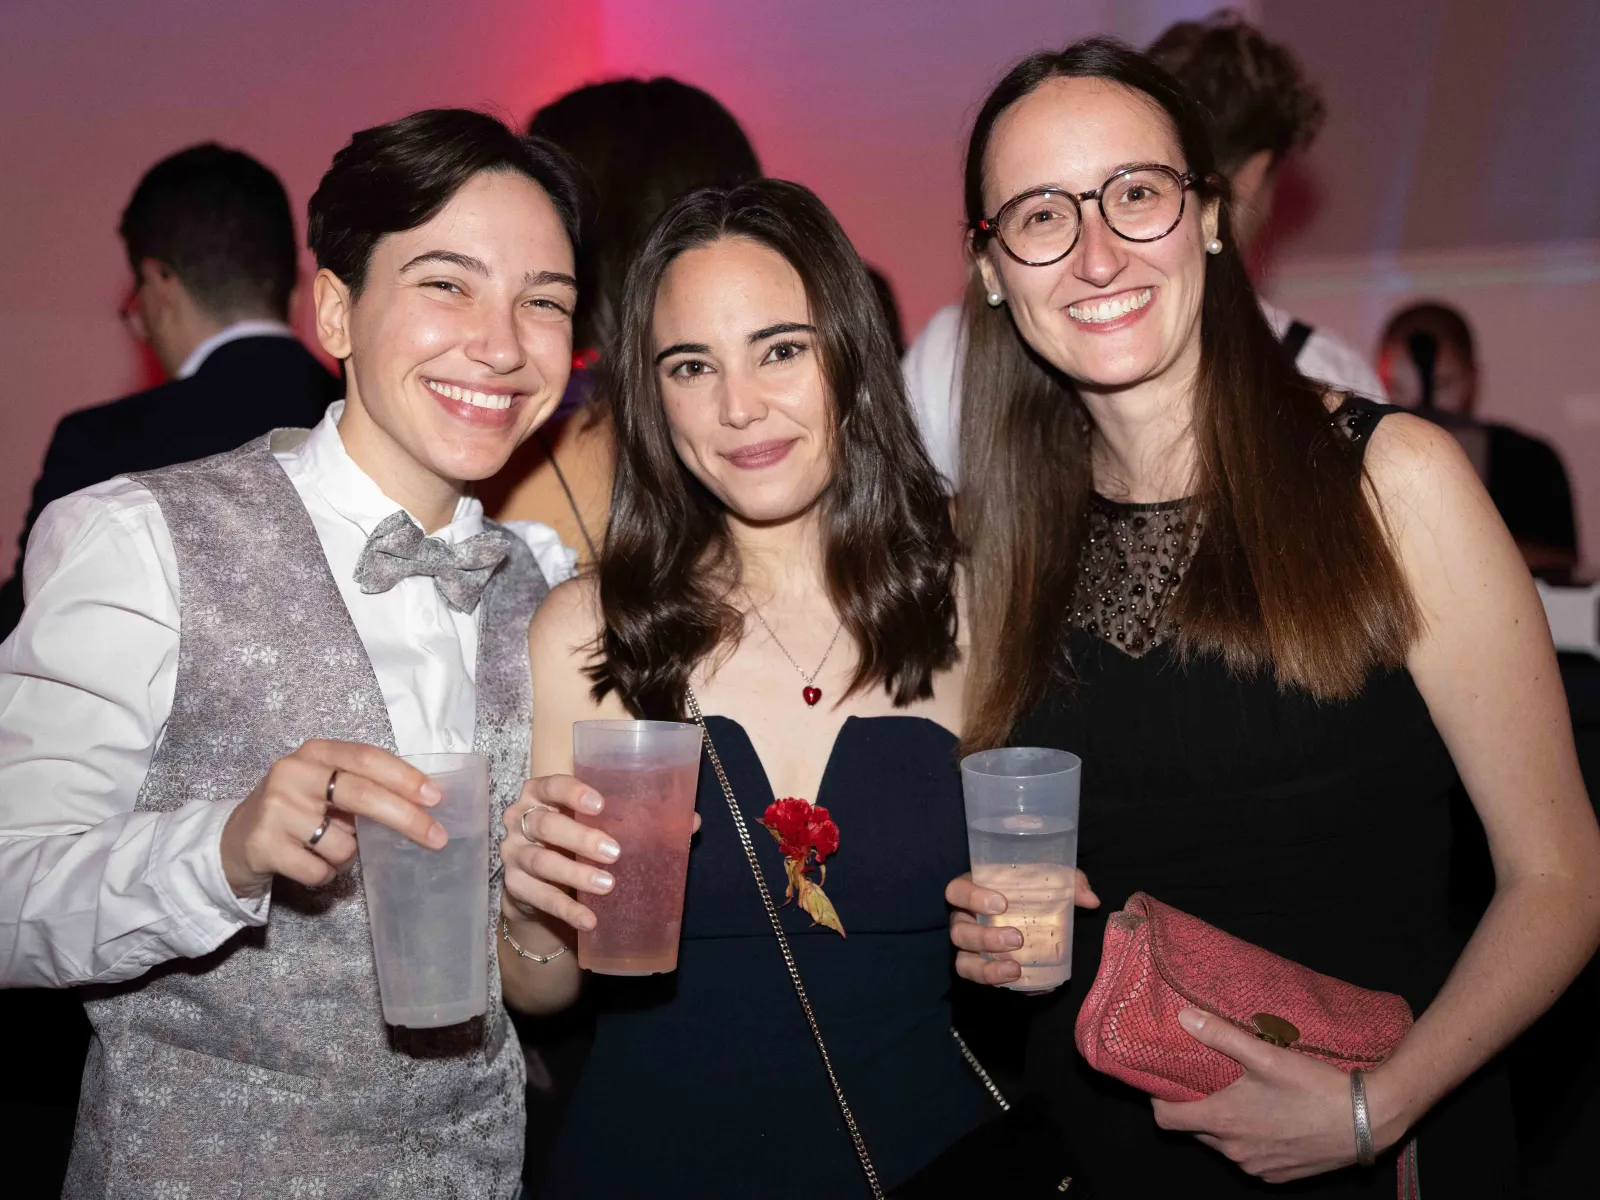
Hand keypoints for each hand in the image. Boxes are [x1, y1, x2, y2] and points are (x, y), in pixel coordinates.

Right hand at [220, 739, 444, 897]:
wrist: (232, 841)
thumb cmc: (294, 811)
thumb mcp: (323, 787)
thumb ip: (362, 786)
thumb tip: (422, 804)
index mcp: (315, 752)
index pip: (367, 758)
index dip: (404, 777)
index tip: (436, 797)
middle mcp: (292, 773)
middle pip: (361, 795)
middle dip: (406, 819)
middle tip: (436, 838)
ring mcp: (275, 809)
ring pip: (343, 843)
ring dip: (346, 855)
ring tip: (323, 847)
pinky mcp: (263, 845)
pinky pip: (320, 870)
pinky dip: (324, 874)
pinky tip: (307, 863)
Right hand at [502, 775, 618, 933]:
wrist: (534, 881)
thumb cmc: (568, 839)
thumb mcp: (584, 822)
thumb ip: (617, 818)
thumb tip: (683, 821)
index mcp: (537, 794)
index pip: (551, 786)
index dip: (573, 793)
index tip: (600, 805)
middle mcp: (518, 820)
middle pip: (546, 825)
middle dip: (580, 838)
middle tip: (614, 852)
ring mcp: (513, 853)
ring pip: (541, 861)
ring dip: (576, 874)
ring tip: (607, 885)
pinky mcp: (513, 885)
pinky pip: (540, 897)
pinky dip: (567, 910)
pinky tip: (589, 919)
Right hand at [946, 869, 1099, 988]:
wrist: (1033, 912)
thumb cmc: (1032, 888)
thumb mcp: (1050, 878)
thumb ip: (1069, 882)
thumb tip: (1090, 900)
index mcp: (974, 889)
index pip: (957, 890)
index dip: (972, 897)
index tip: (1002, 904)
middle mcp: (965, 917)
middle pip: (959, 930)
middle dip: (985, 937)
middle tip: (1017, 939)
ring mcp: (969, 945)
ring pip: (962, 959)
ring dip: (985, 967)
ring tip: (1014, 968)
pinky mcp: (978, 965)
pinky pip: (976, 977)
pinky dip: (994, 980)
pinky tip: (1017, 979)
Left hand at [1151, 1009, 1376, 1182]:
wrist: (1365, 1120)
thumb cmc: (1314, 1086)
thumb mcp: (1266, 1055)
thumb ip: (1220, 1035)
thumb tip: (1184, 1017)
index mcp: (1224, 1121)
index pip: (1167, 1120)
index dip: (1161, 1101)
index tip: (1167, 1084)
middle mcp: (1234, 1151)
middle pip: (1196, 1131)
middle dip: (1197, 1109)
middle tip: (1210, 1082)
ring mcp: (1256, 1168)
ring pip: (1223, 1146)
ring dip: (1226, 1125)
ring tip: (1244, 1096)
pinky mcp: (1277, 1176)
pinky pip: (1250, 1158)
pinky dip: (1250, 1141)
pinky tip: (1268, 1119)